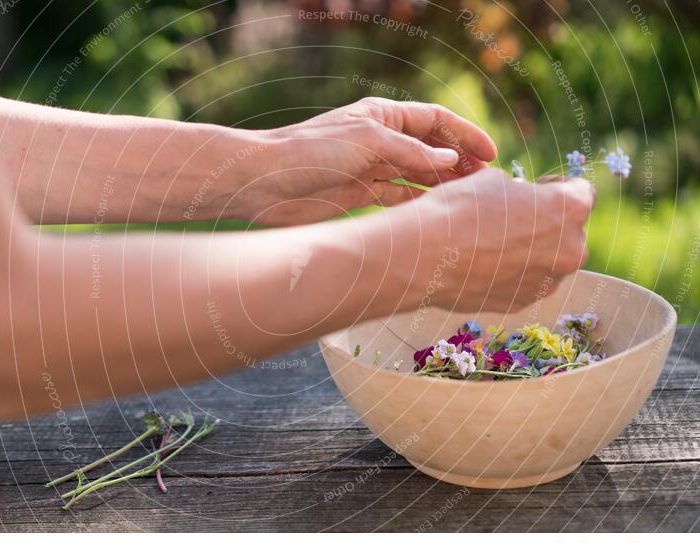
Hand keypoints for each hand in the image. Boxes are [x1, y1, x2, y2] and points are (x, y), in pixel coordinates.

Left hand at [240, 97, 496, 225]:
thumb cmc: (311, 152)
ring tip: (470, 197)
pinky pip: (398, 196)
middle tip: (487, 181)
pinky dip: (419, 201)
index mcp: (383, 117)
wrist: (265, 182)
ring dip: (443, 183)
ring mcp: (371, 168)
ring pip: (417, 174)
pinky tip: (438, 211)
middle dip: (460, 161)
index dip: (465, 134)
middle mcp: (379, 140)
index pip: (435, 120)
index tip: (492, 153)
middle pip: (430, 147)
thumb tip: (451, 158)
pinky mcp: (360, 194)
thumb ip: (412, 151)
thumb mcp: (367, 142)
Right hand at [379, 168, 595, 313]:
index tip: (532, 191)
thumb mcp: (495, 181)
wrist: (425, 256)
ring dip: (530, 251)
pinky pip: (526, 282)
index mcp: (572, 209)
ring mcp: (548, 282)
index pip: (581, 192)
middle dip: (546, 224)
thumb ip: (522, 193)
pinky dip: (512, 273)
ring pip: (548, 260)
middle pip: (569, 231)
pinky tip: (482, 263)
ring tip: (491, 244)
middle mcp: (571, 249)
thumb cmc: (460, 209)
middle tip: (509, 218)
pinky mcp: (524, 302)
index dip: (554, 188)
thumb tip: (523, 204)